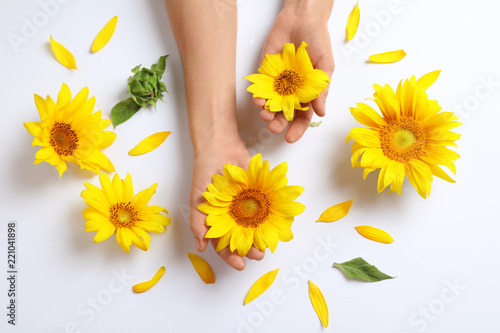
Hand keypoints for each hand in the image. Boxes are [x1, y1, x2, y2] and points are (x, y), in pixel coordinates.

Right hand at [190, 136, 264, 269]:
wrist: (219, 147)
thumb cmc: (204, 173)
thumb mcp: (198, 201)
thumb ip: (198, 224)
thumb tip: (200, 248)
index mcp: (217, 221)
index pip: (223, 245)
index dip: (231, 256)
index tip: (240, 265)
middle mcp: (233, 217)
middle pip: (243, 239)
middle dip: (250, 249)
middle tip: (258, 254)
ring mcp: (247, 207)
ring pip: (256, 227)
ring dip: (263, 237)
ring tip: (268, 243)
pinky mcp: (259, 195)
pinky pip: (267, 209)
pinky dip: (272, 218)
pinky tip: (277, 225)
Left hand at [254, 6, 334, 142]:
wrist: (301, 20)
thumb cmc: (318, 42)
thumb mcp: (325, 67)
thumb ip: (321, 90)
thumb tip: (321, 112)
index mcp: (308, 94)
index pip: (302, 118)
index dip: (297, 129)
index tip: (290, 138)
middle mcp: (291, 92)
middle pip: (283, 115)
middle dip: (277, 124)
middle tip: (273, 128)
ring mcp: (277, 84)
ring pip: (270, 105)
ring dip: (266, 112)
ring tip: (264, 114)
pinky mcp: (265, 74)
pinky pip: (260, 89)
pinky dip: (258, 96)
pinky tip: (258, 100)